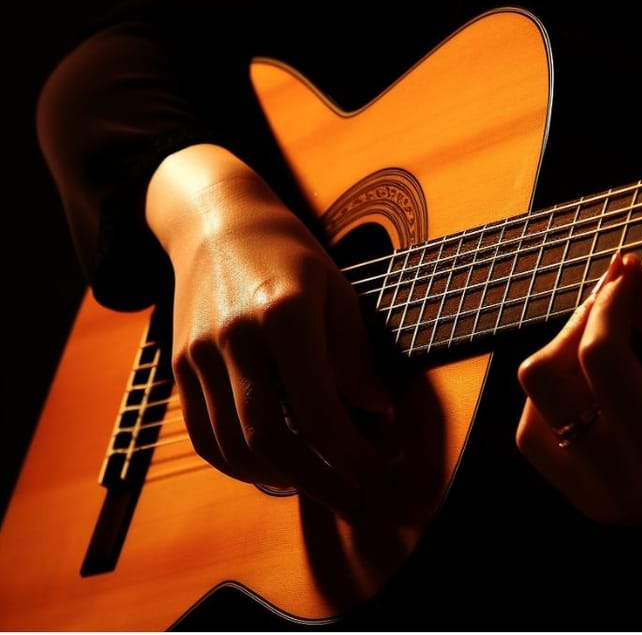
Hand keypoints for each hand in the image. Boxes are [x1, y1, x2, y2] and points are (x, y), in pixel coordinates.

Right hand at [147, 144, 395, 521]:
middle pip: (270, 439)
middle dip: (319, 483)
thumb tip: (378, 412)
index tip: (378, 471)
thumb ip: (354, 355)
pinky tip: (274, 471)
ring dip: (280, 479)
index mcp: (284, 315)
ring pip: (233, 446)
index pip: (318, 410)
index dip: (351, 454)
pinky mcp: (180, 367)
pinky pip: (204, 435)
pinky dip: (239, 464)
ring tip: (321, 487)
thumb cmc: (290, 254)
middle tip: (356, 501)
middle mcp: (235, 338)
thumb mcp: (339, 291)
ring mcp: (199, 355)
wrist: (217, 222)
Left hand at [516, 252, 641, 543]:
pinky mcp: (589, 503)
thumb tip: (623, 279)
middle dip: (576, 326)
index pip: (603, 359)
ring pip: (530, 415)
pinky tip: (591, 381)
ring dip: (558, 364)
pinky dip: (556, 401)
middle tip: (614, 301)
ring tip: (604, 340)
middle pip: (544, 382)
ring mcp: (597, 502)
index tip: (628, 270)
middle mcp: (618, 487)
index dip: (609, 302)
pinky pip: (541, 442)